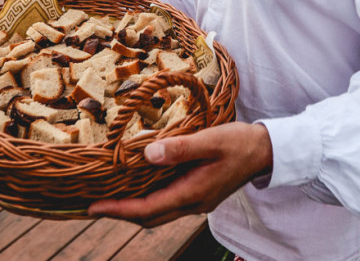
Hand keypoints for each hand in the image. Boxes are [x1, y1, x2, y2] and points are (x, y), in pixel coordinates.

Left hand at [88, 122, 272, 227]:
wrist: (267, 151)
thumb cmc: (239, 142)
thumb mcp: (210, 140)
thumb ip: (180, 148)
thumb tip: (147, 155)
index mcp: (193, 193)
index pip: (147, 209)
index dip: (117, 210)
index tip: (92, 207)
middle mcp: (193, 204)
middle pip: (149, 217)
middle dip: (120, 213)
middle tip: (92, 204)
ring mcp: (197, 202)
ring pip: (158, 213)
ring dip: (133, 209)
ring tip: (109, 198)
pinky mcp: (200, 194)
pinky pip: (167, 203)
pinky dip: (148, 200)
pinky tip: (138, 186)